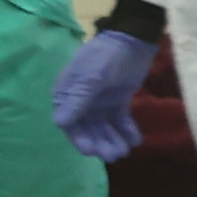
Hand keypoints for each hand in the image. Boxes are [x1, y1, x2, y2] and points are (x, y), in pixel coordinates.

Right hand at [52, 29, 156, 161]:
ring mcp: (99, 102)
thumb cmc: (106, 56)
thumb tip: (60, 122)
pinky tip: (135, 140)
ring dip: (113, 140)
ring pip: (104, 127)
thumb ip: (78, 99)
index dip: (79, 138)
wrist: (133, 41)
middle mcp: (81, 101)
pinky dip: (127, 130)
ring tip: (125, 150)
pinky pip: (120, 120)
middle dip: (99, 143)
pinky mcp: (117, 101)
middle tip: (114, 155)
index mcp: (67, 94)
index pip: (69, 123)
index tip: (91, 150)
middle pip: (88, 129)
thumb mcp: (91, 77)